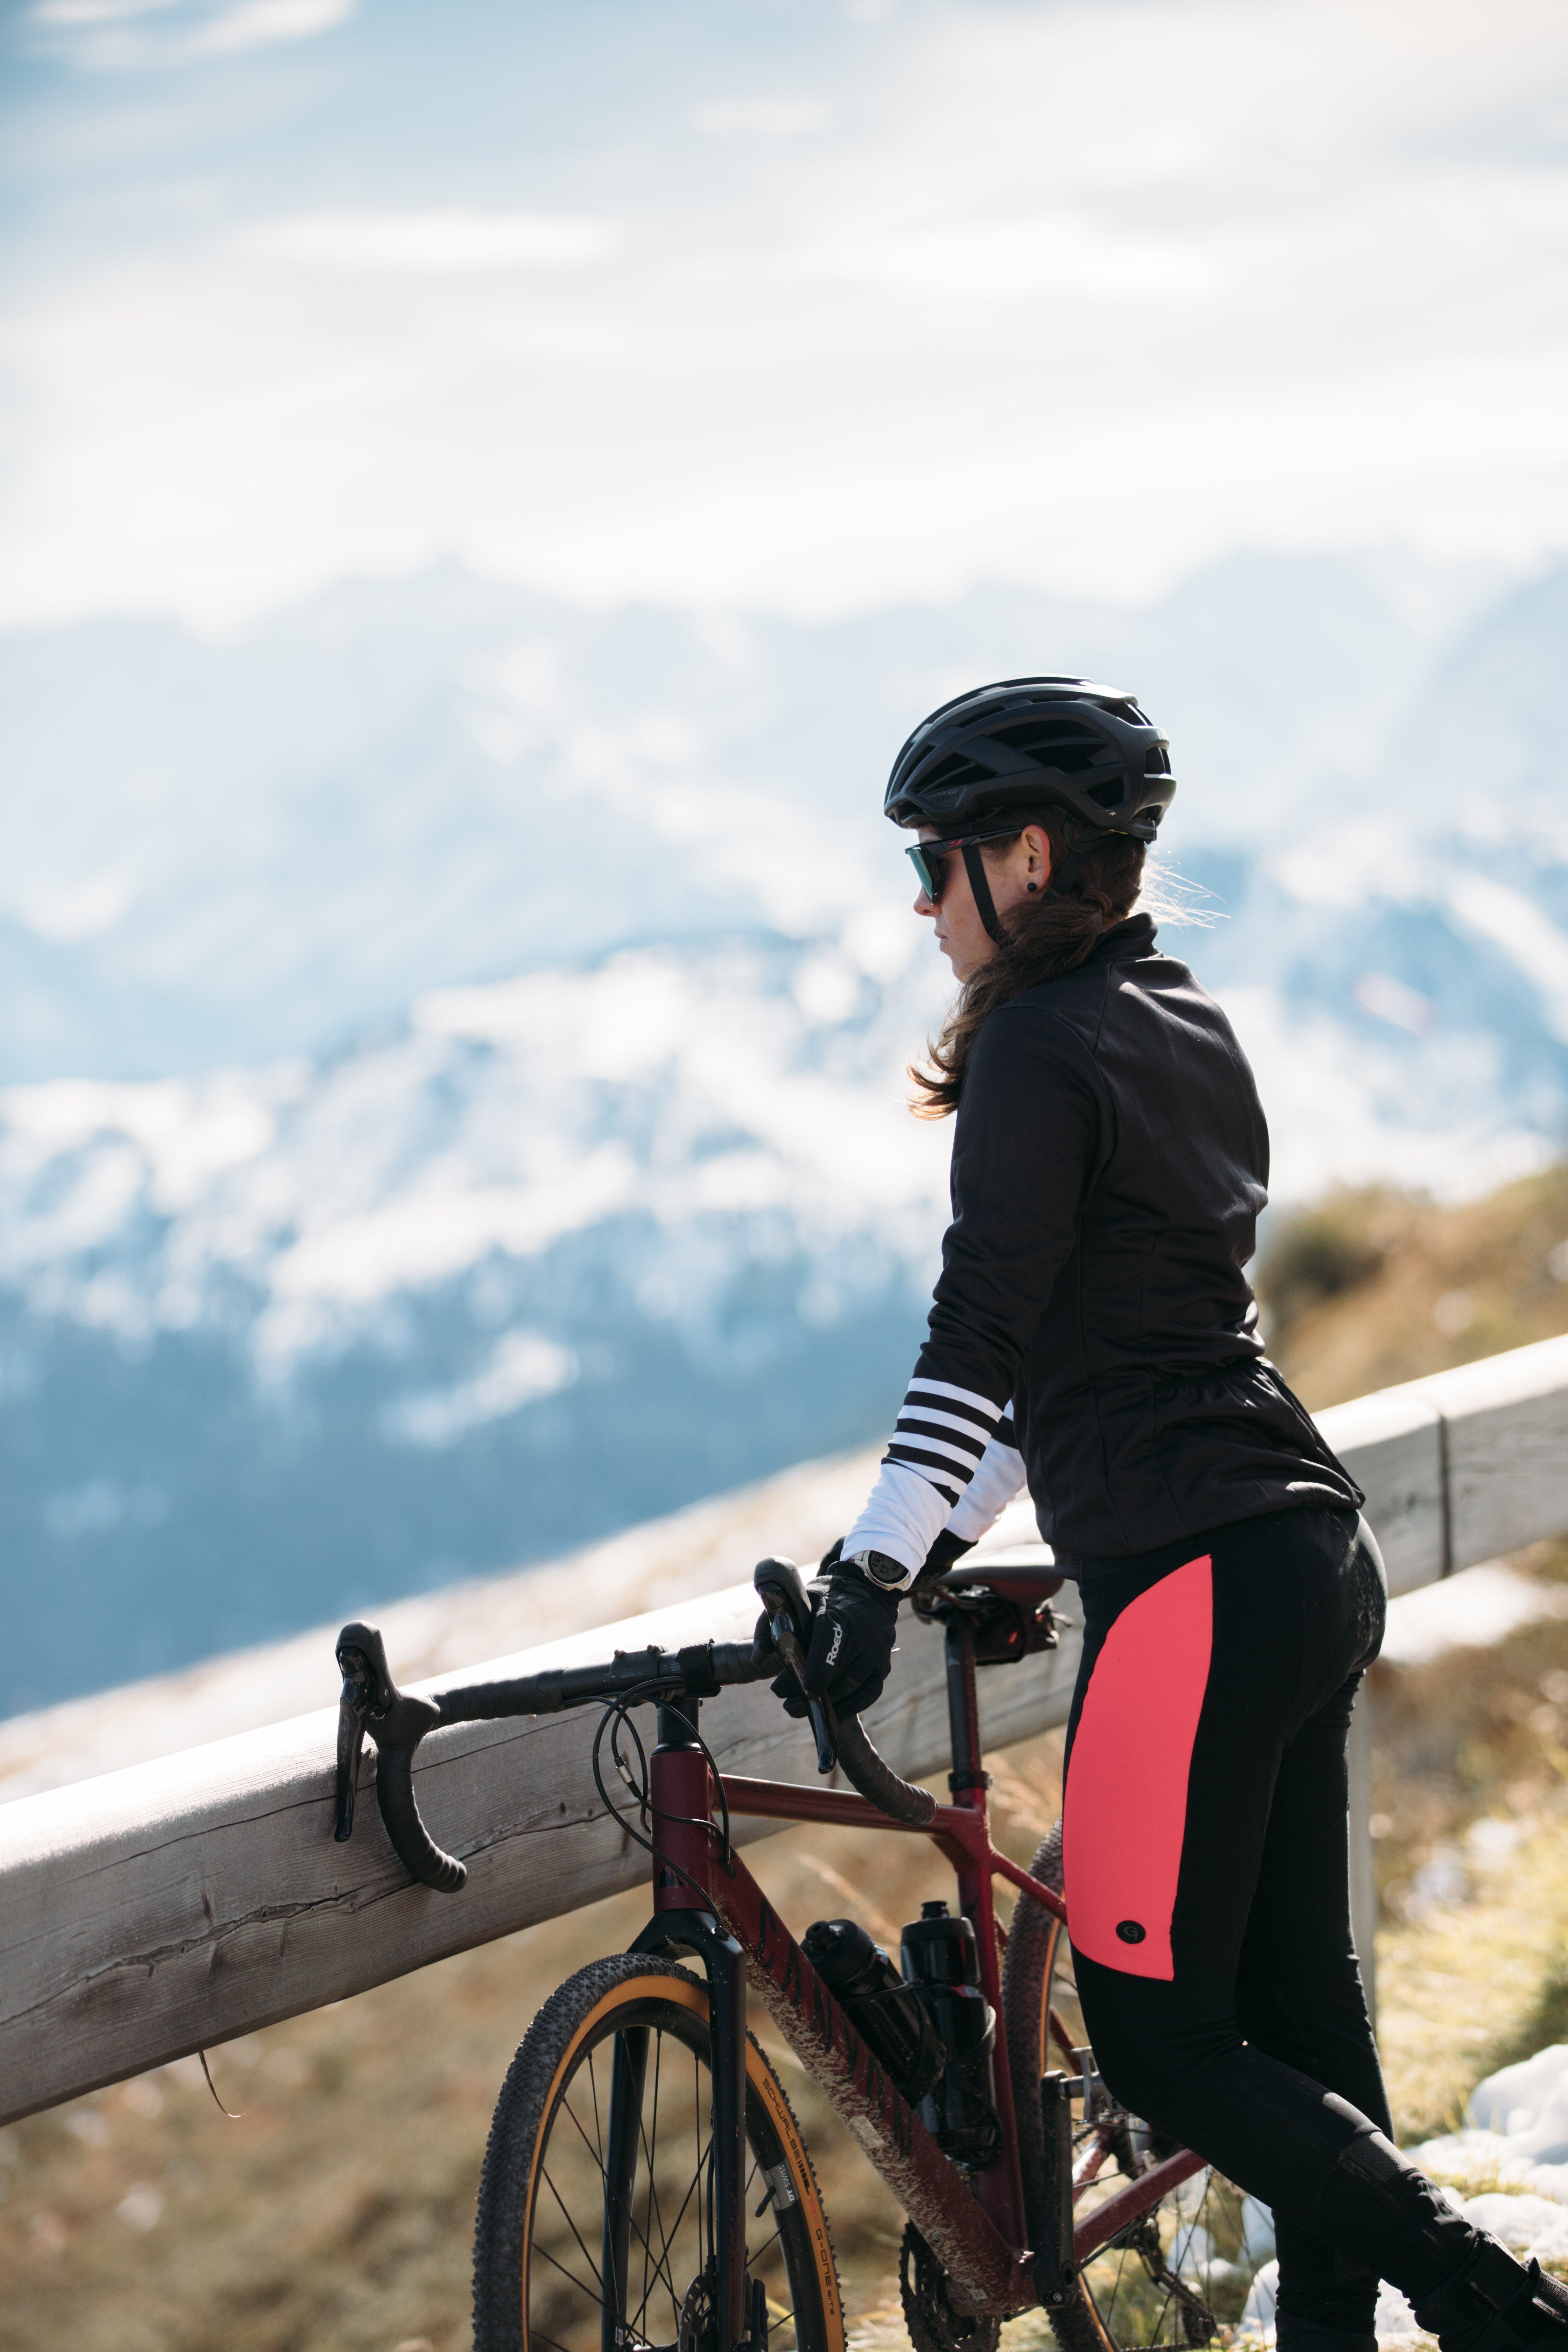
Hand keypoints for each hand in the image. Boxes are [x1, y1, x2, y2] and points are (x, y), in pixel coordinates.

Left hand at [767, 1567, 899, 1718]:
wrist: (869, 1591)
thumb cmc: (827, 1599)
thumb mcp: (797, 1599)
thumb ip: (773, 1623)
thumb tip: (760, 1657)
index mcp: (838, 1615)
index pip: (829, 1644)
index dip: (817, 1669)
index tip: (803, 1689)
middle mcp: (862, 1635)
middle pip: (838, 1673)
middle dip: (810, 1693)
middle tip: (785, 1702)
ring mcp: (876, 1653)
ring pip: (851, 1687)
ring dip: (826, 1704)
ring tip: (798, 1708)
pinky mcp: (883, 1667)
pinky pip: (867, 1695)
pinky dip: (848, 1706)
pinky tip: (828, 1712)